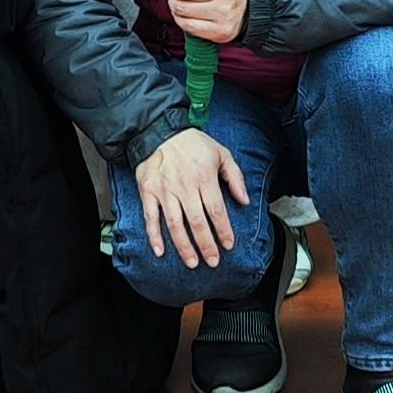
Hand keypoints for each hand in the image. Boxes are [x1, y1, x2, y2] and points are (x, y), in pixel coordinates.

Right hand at [132, 127, 253, 270]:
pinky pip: (150, 218)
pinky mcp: (148, 192)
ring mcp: (164, 191)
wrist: (159, 129)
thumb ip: (235, 177)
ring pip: (175, 224)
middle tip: (213, 261)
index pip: (216, 210)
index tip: (228, 245)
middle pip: (197, 222)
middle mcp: (184, 186)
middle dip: (206, 245)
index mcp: (204, 177)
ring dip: (184, 246)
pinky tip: (160, 252)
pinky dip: (154, 236)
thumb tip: (244, 201)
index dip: (223, 230)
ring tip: (192, 263)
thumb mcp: (221, 152)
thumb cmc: (192, 142)